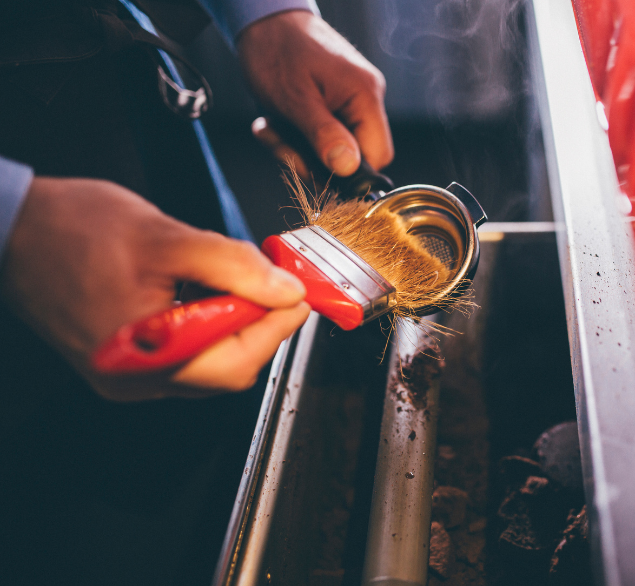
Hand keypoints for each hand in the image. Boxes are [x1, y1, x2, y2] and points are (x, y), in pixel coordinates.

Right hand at [0, 177, 309, 400]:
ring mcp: (130, 375)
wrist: (14, 231)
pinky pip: (187, 355)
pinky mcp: (127, 361)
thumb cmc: (73, 229)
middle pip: (228, 367)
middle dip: (262, 325)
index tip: (300, 295)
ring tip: (244, 284)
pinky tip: (211, 296)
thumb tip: (284, 289)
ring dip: (238, 325)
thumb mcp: (166, 237)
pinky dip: (211, 328)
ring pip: (210, 363)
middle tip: (277, 285)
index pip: (238, 360)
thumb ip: (233, 266)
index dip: (279, 327)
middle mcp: (136, 379)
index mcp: (144, 355)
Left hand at [237, 10, 393, 176]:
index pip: (379, 156)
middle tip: (282, 144)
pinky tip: (274, 121)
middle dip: (314, 161)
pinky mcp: (333, 104)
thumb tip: (347, 168)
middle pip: (353, 157)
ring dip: (296, 149)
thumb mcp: (296, 100)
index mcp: (365, 96)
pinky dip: (294, 137)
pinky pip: (319, 136)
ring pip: (331, 151)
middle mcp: (365, 100)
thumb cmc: (277, 52)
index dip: (349, 172)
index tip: (315, 167)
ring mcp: (349, 102)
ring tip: (271, 127)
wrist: (263, 21)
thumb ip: (323, 135)